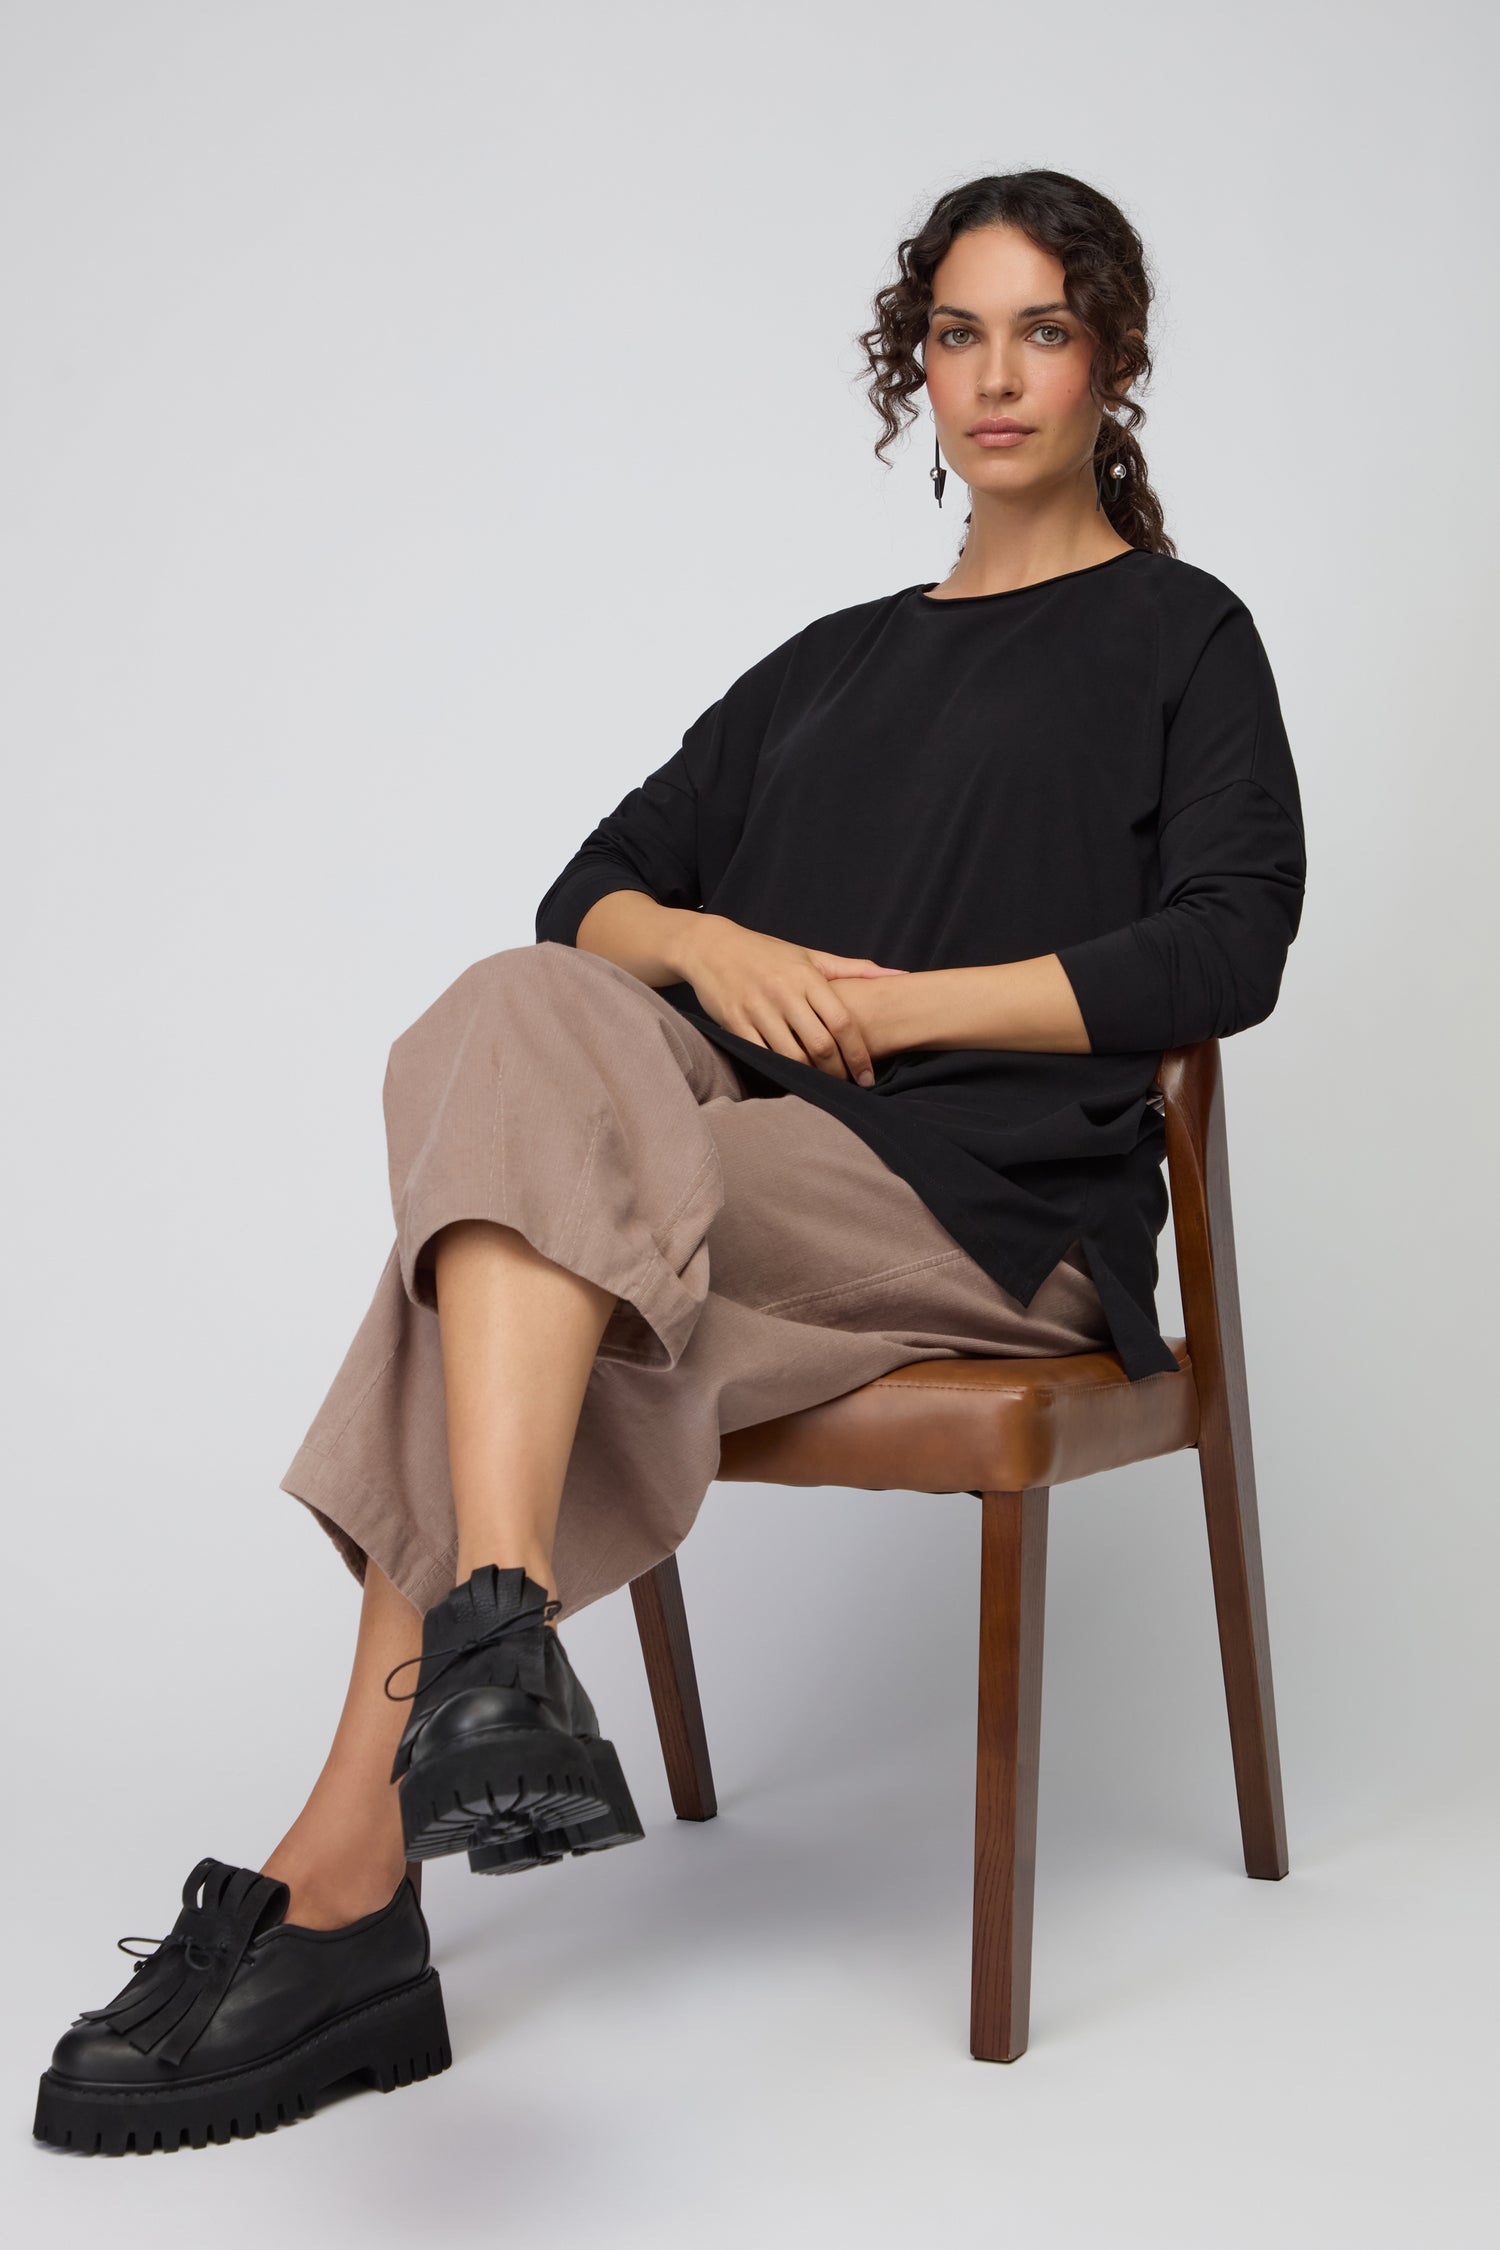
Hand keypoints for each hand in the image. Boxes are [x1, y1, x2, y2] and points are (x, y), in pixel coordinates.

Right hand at [676, 915, 908, 1087]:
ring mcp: (757, 1009)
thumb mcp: (811, 956)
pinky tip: (791, 1079)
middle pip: (820, 1045)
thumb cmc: (769, 953)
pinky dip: (779, 1071)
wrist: (713, 947)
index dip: (859, 1054)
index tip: (868, 1076)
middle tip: (847, 1086)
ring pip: (791, 1056)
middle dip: (838, 1072)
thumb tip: (900, 975)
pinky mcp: (734, 1022)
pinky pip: (761, 1056)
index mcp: (807, 977)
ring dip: (811, 1077)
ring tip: (822, 1085)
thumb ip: (855, 969)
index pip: (842, 1022)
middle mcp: (783, 993)